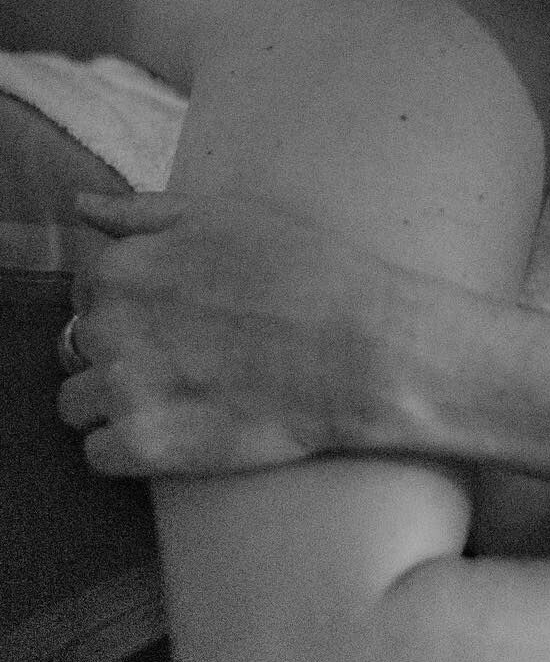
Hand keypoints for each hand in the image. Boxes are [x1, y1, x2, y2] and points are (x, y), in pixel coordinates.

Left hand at [58, 189, 397, 476]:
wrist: (360, 347)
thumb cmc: (304, 270)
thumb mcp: (223, 215)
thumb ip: (141, 213)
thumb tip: (80, 207)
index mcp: (121, 268)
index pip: (87, 289)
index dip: (131, 300)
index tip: (175, 310)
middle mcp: (108, 328)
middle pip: (79, 345)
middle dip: (121, 348)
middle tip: (186, 351)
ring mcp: (123, 391)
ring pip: (76, 403)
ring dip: (114, 399)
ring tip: (179, 392)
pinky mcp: (145, 446)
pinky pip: (97, 454)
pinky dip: (127, 445)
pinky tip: (178, 425)